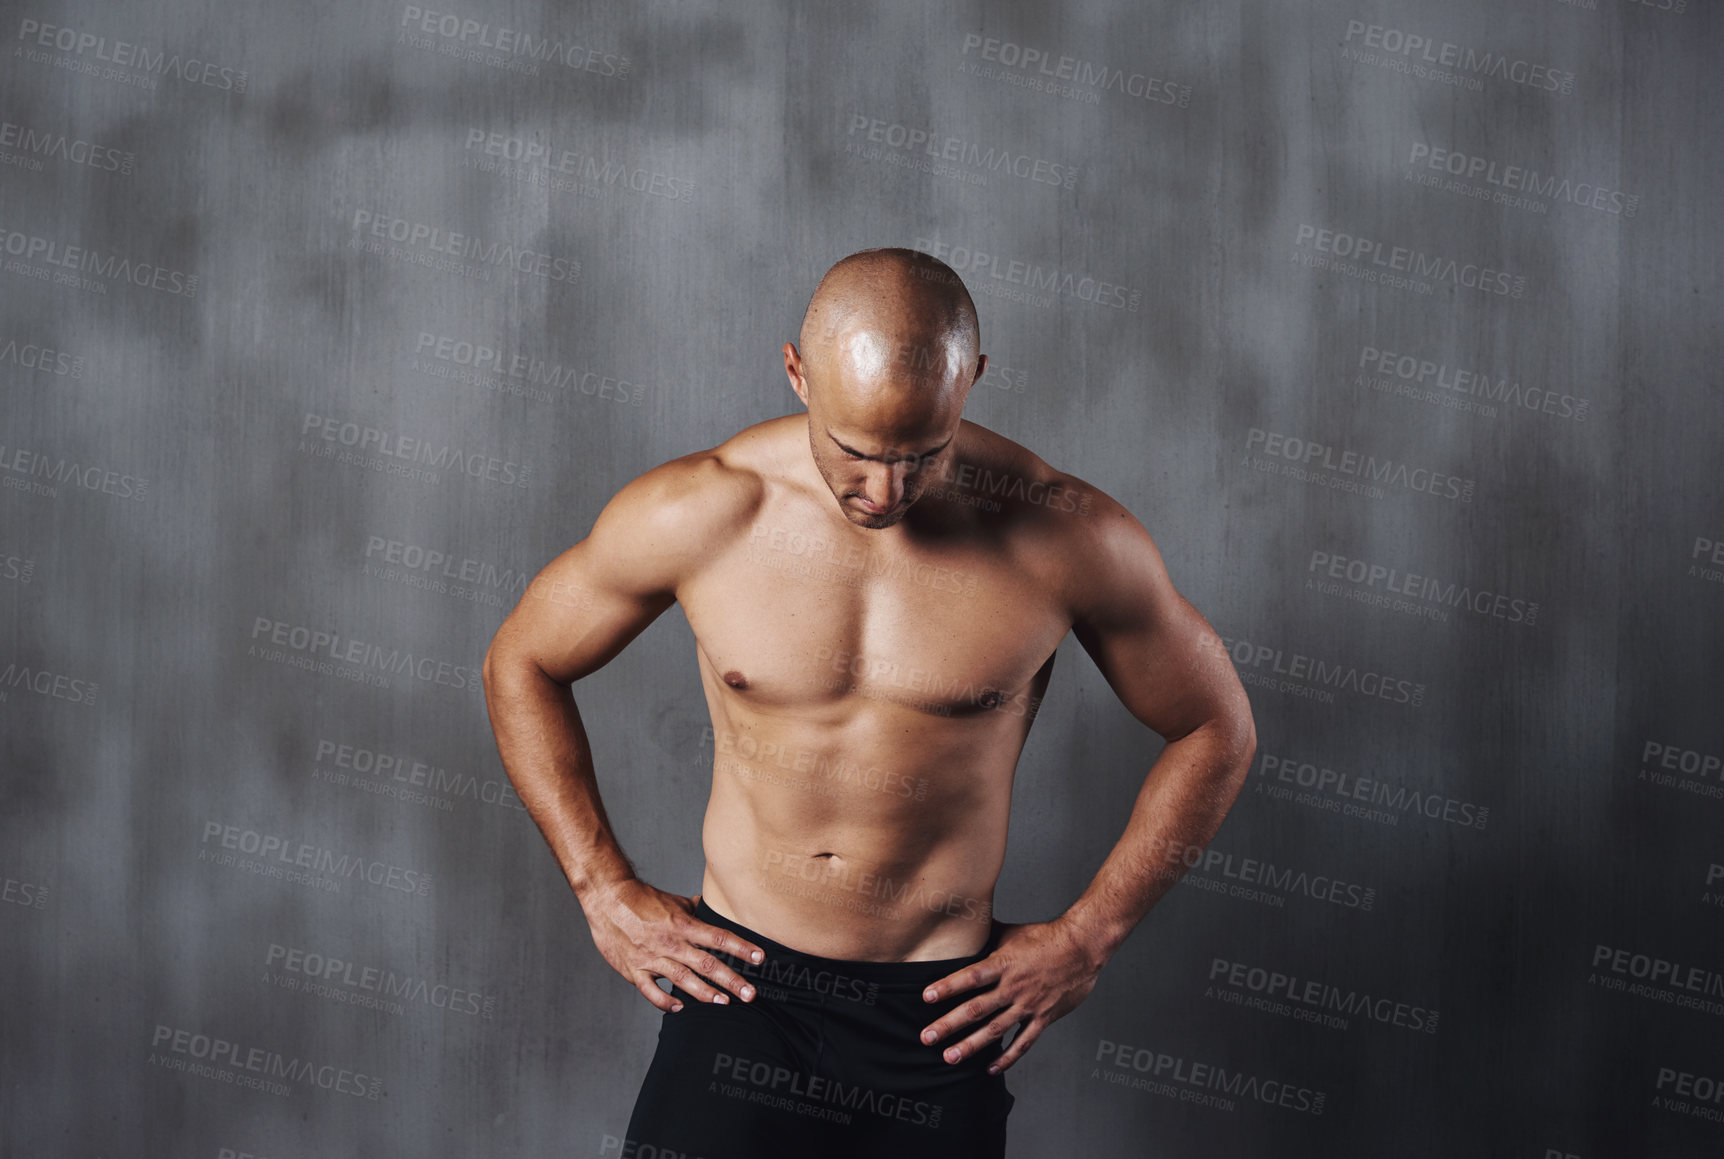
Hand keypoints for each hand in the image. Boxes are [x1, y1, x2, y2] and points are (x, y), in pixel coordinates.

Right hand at [582, 880, 766, 1012]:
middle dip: (730, 980)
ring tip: (724, 1003)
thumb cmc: (642, 899)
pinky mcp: (634, 970)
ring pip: (682, 979)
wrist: (607, 899)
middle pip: (706, 963)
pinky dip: (664, 1001)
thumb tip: (717, 908)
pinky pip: (650, 990)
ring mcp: (652, 958)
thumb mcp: (674, 901)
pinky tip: (679, 1008)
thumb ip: (696, 909)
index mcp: (683, 924)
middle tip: (750, 994)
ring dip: (704, 993)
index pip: (718, 938)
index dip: (740, 947)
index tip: (759, 957)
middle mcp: (670, 942)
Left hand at [917, 917, 1104, 1073]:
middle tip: (927, 1037)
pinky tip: (991, 1068)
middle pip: (976, 1009)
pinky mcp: (1043, 1017)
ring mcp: (1028, 1005)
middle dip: (949, 1024)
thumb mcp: (1012, 932)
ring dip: (971, 1045)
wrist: (1082, 948)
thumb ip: (987, 935)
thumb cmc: (1047, 936)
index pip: (970, 977)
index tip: (926, 997)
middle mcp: (1013, 987)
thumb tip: (964, 927)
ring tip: (950, 1057)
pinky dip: (1008, 1058)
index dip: (948, 987)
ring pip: (995, 1030)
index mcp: (1004, 964)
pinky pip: (1023, 1042)